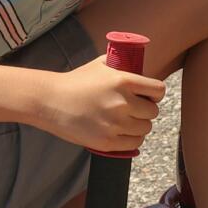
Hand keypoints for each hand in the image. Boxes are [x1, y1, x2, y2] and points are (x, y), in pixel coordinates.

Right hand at [39, 56, 165, 152]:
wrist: (49, 101)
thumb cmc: (75, 82)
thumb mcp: (100, 65)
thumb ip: (122, 64)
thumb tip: (139, 65)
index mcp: (124, 81)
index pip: (158, 90)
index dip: (155, 94)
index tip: (149, 96)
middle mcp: (123, 103)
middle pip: (153, 112)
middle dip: (145, 111)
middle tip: (134, 110)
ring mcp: (115, 124)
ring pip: (145, 129)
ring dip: (139, 125)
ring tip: (127, 122)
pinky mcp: (107, 141)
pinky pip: (134, 143)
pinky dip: (131, 140)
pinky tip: (123, 133)